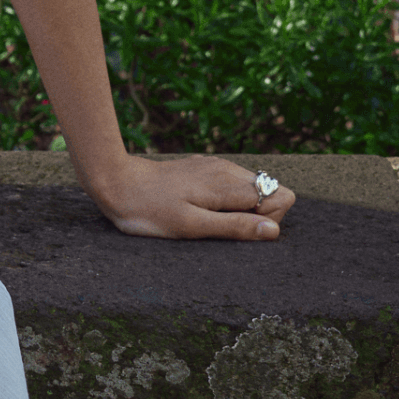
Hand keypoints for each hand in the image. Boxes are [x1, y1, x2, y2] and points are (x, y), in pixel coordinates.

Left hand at [89, 155, 295, 241]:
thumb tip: (274, 231)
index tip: (236, 228)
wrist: (117, 184)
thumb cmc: (151, 211)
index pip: (281, 197)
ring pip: (251, 187)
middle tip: (219, 225)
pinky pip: (230, 183)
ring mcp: (215, 166)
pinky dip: (224, 199)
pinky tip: (199, 207)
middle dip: (257, 214)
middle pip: (271, 191)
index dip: (267, 220)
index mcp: (228, 184)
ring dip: (240, 208)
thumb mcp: (192, 226)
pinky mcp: (202, 168)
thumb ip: (235, 227)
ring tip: (207, 218)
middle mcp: (227, 169)